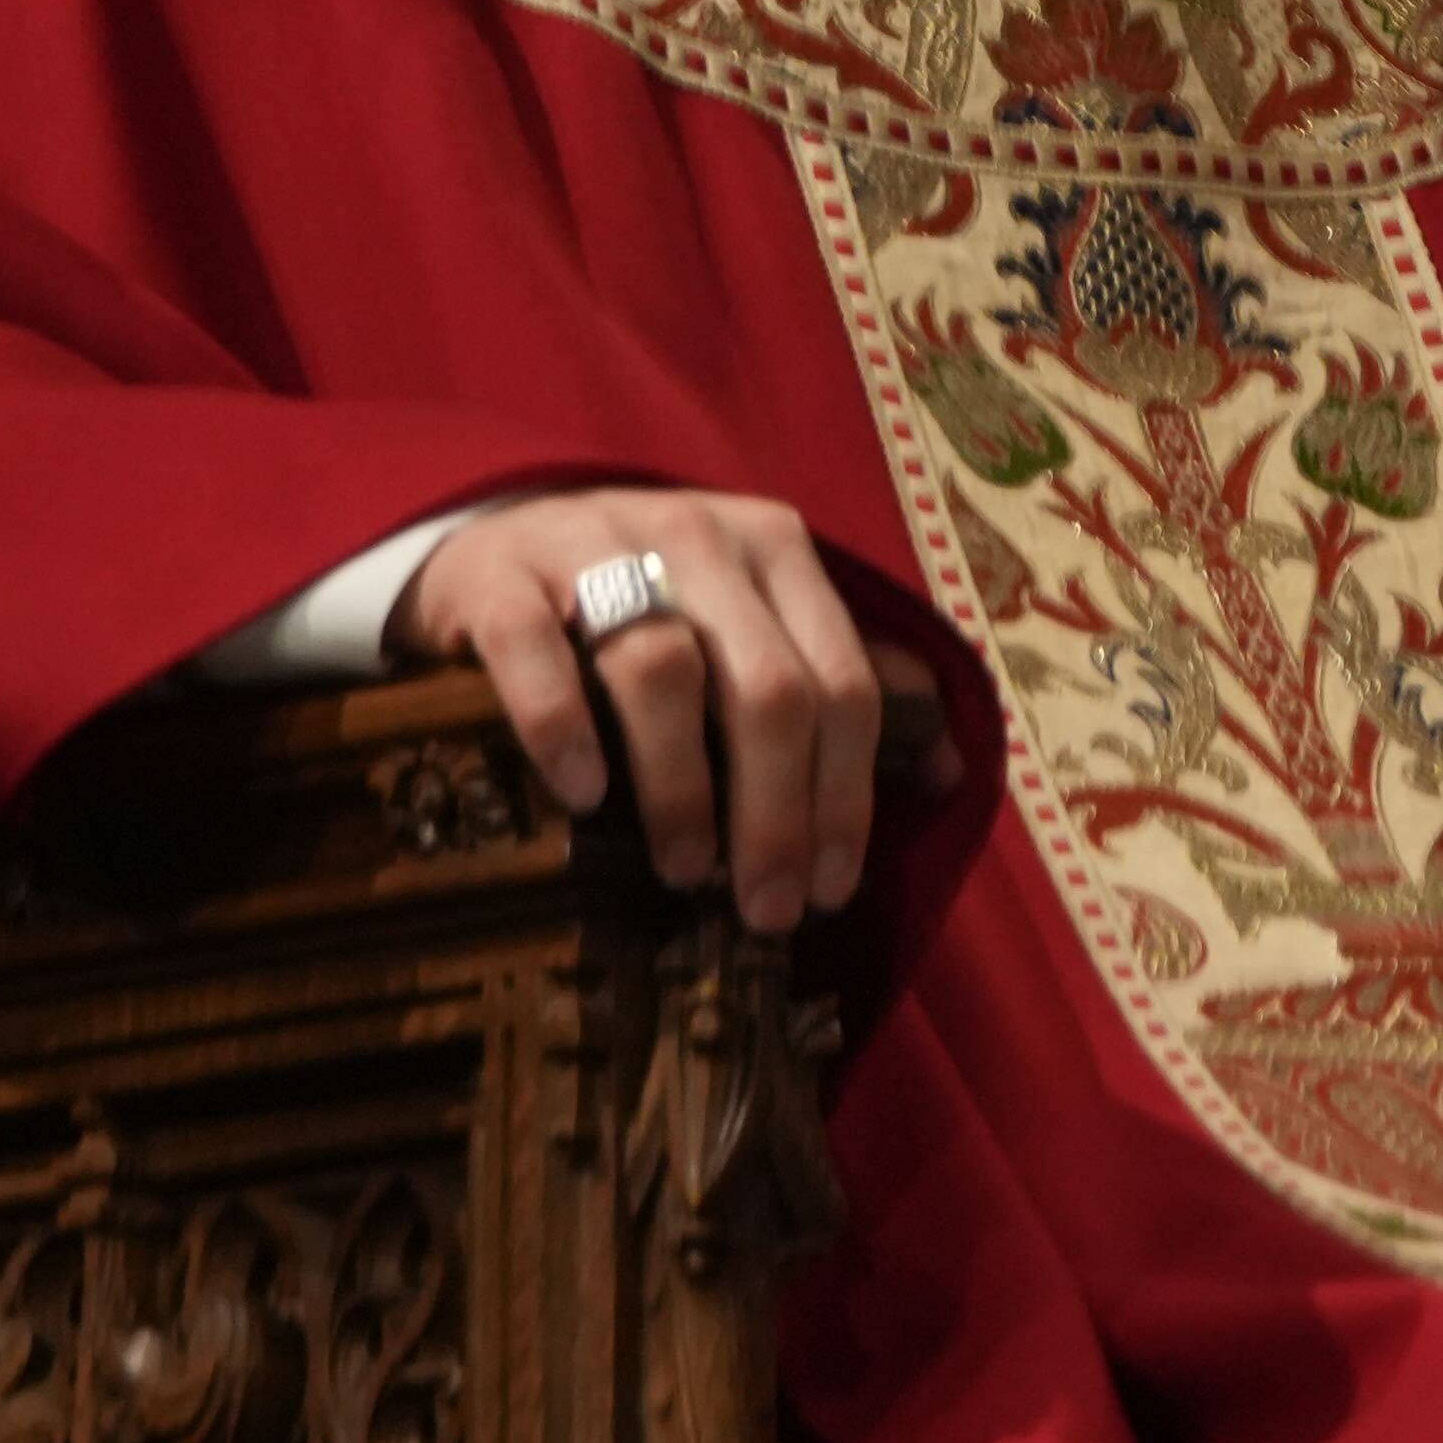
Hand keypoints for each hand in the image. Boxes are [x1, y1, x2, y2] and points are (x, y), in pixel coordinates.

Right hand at [395, 484, 955, 932]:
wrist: (491, 551)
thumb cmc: (643, 610)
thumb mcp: (750, 626)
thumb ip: (838, 686)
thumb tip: (951, 772)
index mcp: (775, 550)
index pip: (842, 681)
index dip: (846, 796)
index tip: (831, 889)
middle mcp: (697, 535)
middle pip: (767, 687)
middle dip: (778, 813)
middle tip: (764, 908)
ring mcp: (592, 545)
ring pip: (663, 669)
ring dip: (681, 786)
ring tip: (684, 869)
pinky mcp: (498, 574)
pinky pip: (535, 649)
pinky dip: (562, 727)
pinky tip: (583, 796)